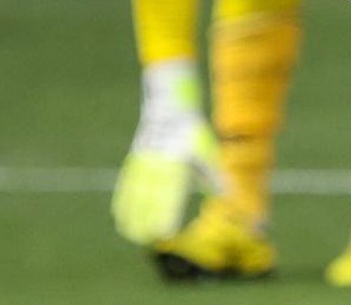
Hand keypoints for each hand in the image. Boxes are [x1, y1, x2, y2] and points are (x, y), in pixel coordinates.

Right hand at [111, 64, 223, 244]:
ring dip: (133, 216)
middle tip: (149, 241)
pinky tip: (121, 218)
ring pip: (135, 194)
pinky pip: (125, 186)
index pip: (172, 193)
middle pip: (150, 198)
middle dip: (149, 220)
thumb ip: (215, 176)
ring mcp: (143, 163)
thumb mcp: (208, 151)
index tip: (167, 231)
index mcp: (178, 162)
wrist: (169, 110)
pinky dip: (123, 203)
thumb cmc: (193, 134)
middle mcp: (158, 164)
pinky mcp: (133, 162)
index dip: (168, 213)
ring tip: (134, 236)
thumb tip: (229, 196)